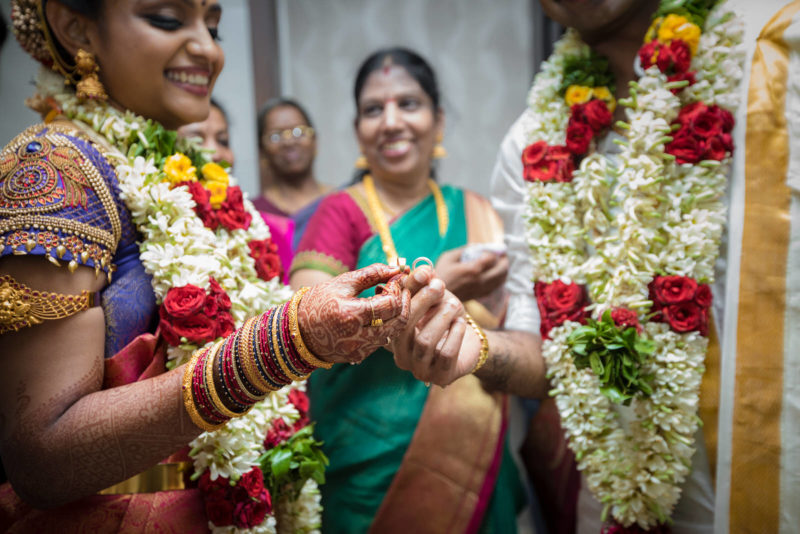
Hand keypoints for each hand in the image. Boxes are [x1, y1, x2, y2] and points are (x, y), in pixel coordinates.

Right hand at [297, 263, 409, 364]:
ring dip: (396, 315)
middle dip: (404, 303)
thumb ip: (371, 274)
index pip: (391, 304)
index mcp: (351, 315)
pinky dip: (385, 327)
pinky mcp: (358, 357)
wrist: (295, 331)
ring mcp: (359, 350)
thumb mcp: (342, 282)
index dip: (398, 289)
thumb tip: (396, 267)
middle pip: (398, 321)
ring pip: (393, 333)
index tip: (396, 278)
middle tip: (401, 289)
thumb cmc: (317, 302)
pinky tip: (376, 315)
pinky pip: (381, 342)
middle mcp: (357, 337)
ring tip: (386, 300)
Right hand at [389, 267, 481, 385]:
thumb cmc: (445, 318)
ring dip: (441, 318)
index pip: (392, 313)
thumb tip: (424, 270)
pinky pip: (445, 355)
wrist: (470, 344)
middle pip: (404, 329)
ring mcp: (419, 370)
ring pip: (424, 343)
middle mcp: (400, 355)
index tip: (423, 273)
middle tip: (439, 286)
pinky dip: (455, 335)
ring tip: (455, 305)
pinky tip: (461, 323)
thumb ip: (427, 284)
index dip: (406, 292)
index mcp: (393, 335)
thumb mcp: (435, 297)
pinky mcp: (440, 378)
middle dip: (422, 303)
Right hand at [434, 247, 508, 301]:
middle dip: (504, 260)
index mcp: (473, 269)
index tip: (492, 248)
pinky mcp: (480, 295)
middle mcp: (480, 280)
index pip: (492, 258)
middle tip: (502, 254)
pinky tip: (496, 275)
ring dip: (504, 270)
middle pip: (502, 269)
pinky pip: (495, 286)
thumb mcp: (448, 257)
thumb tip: (478, 246)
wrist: (436, 297)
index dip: (495, 251)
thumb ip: (464, 250)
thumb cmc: (440, 275)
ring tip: (501, 263)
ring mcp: (481, 289)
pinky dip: (499, 279)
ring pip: (501, 279)